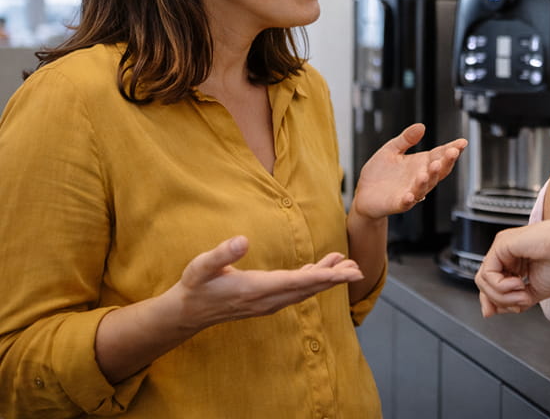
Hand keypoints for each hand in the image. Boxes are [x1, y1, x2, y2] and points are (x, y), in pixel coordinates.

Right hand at [172, 236, 362, 330]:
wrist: (187, 313)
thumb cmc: (194, 286)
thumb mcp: (201, 267)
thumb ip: (221, 254)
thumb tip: (242, 240)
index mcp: (256, 289)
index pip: (297, 282)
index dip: (324, 277)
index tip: (345, 274)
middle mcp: (267, 300)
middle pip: (308, 289)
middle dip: (335, 280)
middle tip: (359, 270)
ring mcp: (267, 303)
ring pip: (303, 291)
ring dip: (326, 279)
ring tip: (347, 265)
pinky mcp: (266, 301)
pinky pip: (295, 292)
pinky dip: (312, 280)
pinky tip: (321, 270)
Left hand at [351, 123, 466, 220]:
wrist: (363, 194)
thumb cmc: (379, 174)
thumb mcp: (391, 150)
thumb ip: (406, 139)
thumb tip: (421, 126)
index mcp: (420, 163)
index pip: (440, 155)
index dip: (452, 149)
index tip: (462, 142)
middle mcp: (419, 178)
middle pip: (439, 171)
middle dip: (447, 162)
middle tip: (452, 152)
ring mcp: (411, 191)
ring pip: (425, 186)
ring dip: (431, 177)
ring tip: (433, 166)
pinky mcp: (398, 203)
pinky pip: (407, 202)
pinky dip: (410, 199)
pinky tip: (411, 194)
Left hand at [474, 214, 549, 316]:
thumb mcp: (533, 293)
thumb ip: (511, 301)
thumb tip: (488, 312)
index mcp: (513, 262)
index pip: (491, 285)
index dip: (496, 302)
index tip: (513, 309)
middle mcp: (505, 254)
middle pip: (484, 283)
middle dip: (499, 300)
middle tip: (522, 302)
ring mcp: (502, 248)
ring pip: (483, 280)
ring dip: (502, 295)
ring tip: (522, 293)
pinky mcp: (501, 244)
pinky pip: (488, 273)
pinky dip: (501, 286)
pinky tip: (519, 284)